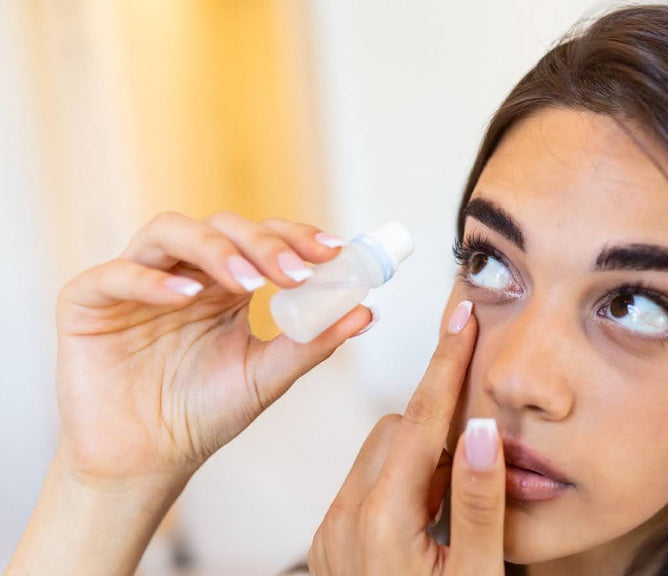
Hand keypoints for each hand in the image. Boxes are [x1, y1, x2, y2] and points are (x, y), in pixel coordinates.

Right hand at [54, 211, 372, 488]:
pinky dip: (151, 280)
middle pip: (222, 227)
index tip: (334, 252)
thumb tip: (367, 311)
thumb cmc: (204, 414)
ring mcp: (135, 281)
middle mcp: (183, 272)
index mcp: (225, 283)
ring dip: (215, 250)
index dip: (296, 237)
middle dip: (264, 243)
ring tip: (249, 284)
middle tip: (295, 272)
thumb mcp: (267, 377)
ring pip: (170, 232)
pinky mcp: (88, 301)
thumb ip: (313, 343)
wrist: (147, 461)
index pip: (262, 239)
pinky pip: (116, 274)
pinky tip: (187, 298)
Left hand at [308, 300, 506, 575]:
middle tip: (480, 425)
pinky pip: (365, 485)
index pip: (420, 419)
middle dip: (438, 417)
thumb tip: (480, 427)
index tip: (462, 316)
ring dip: (420, 452)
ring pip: (378, 454)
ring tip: (458, 487)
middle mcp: (344, 519)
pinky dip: (401, 479)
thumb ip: (478, 500)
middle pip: (395, 430)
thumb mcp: (475, 574)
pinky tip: (431, 509)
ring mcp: (331, 534)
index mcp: (382, 519)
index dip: (446, 364)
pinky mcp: (330, 545)